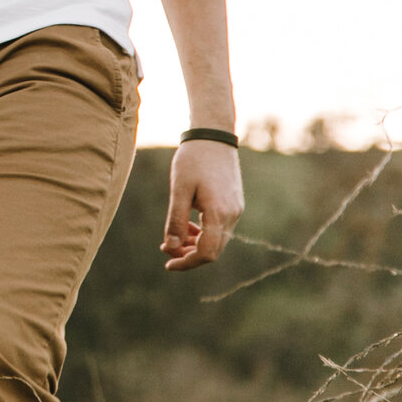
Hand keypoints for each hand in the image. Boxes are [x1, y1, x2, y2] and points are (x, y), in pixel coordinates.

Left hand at [162, 139, 243, 269]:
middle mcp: (232, 216)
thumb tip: (171, 248)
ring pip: (217, 240)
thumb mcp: (179, 190)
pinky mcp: (234, 205)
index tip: (168, 265)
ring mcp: (235, 211)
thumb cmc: (193, 160)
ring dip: (195, 244)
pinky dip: (203, 233)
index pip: (206, 253)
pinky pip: (219, 228)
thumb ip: (176, 221)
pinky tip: (187, 226)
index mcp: (218, 214)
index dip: (186, 263)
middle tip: (165, 249)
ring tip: (173, 239)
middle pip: (213, 251)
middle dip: (189, 255)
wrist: (213, 136)